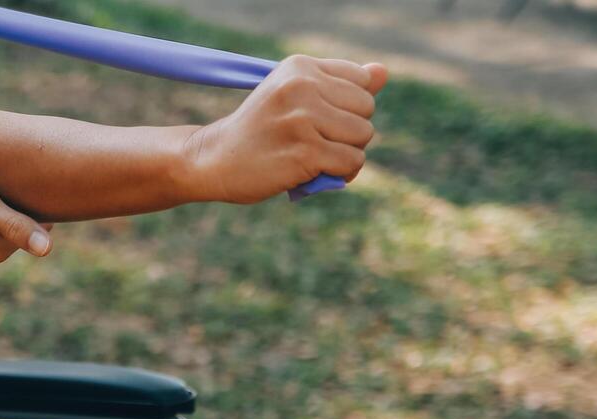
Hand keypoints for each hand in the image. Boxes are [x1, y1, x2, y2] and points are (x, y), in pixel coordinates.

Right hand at [184, 55, 388, 204]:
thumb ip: (338, 83)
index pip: (362, 81)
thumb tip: (383, 71)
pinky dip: (341, 173)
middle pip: (366, 109)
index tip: (319, 119)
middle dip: (349, 131)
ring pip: (363, 136)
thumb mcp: (292, 96)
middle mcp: (302, 86)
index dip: (348, 106)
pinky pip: (351, 162)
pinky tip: (316, 174)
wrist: (212, 158)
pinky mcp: (305, 151)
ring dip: (346, 153)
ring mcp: (303, 119)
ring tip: (317, 158)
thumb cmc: (257, 130)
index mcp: (299, 67)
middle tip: (316, 142)